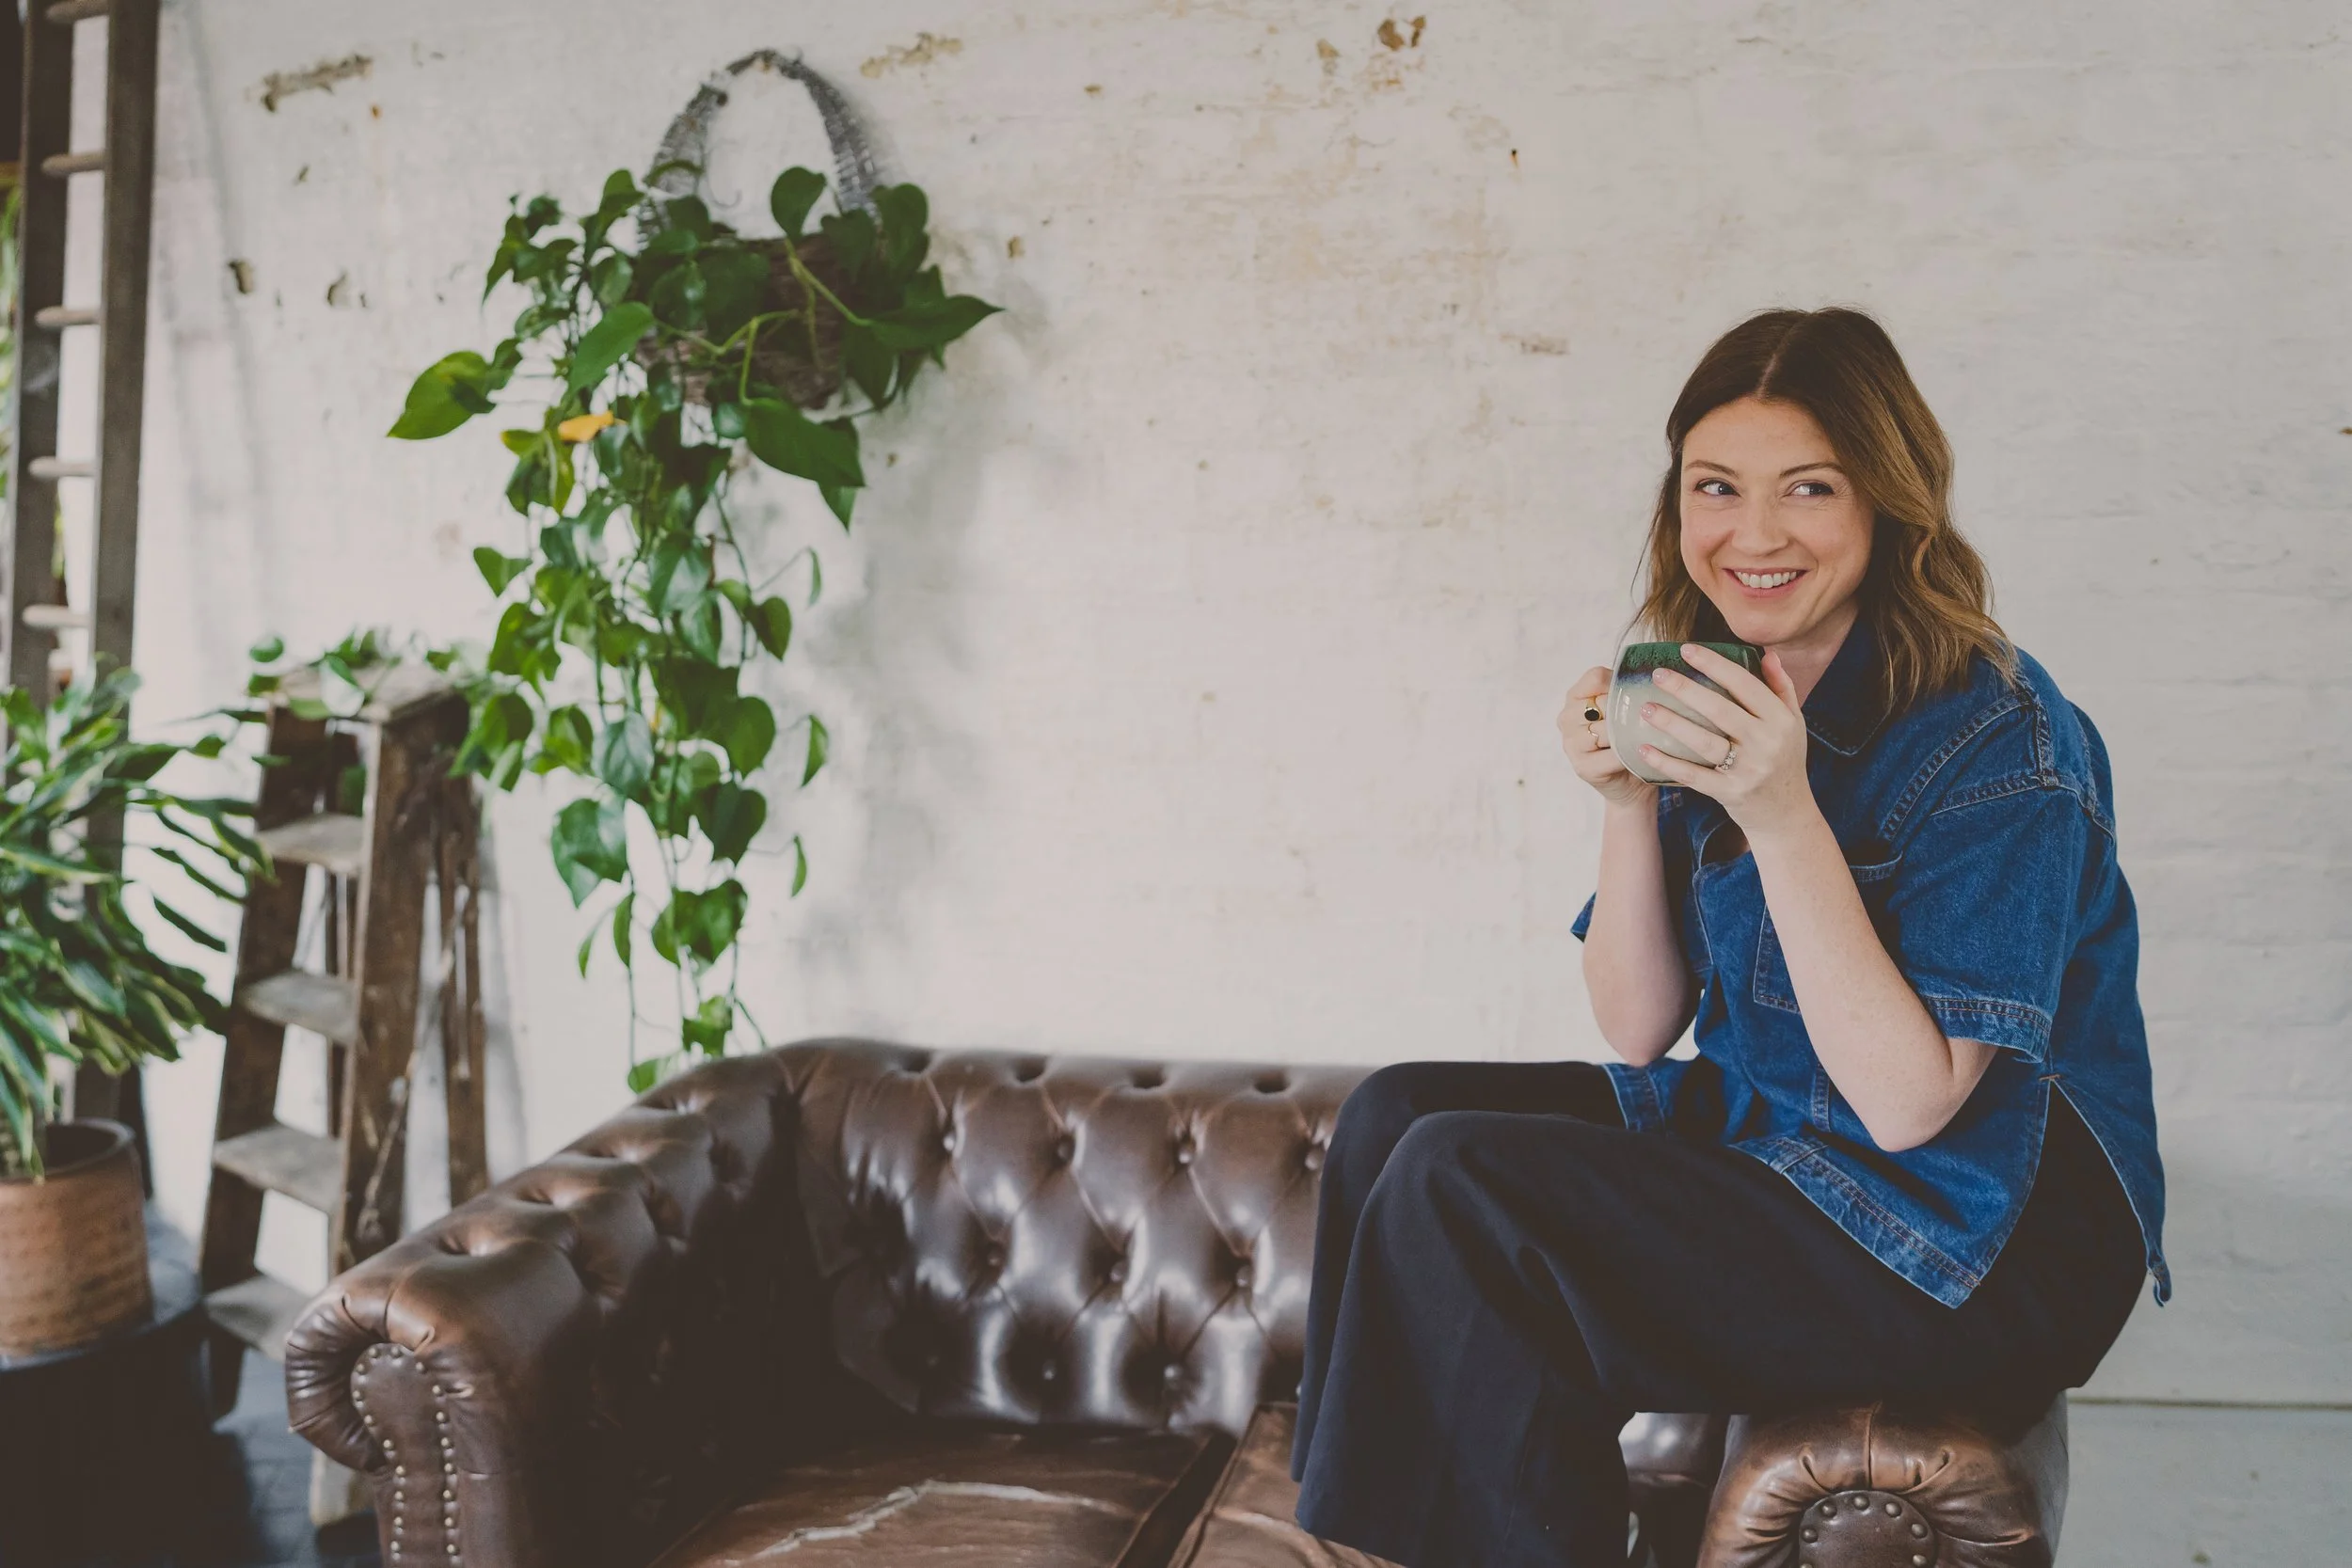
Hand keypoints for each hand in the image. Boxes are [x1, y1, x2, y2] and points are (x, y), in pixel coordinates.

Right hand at [1558, 665, 1654, 809]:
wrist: (1631, 780)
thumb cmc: (1630, 737)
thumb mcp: (1627, 707)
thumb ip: (1629, 688)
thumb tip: (1655, 672)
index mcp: (1575, 696)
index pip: (1595, 677)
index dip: (1619, 683)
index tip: (1638, 693)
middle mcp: (1566, 718)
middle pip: (1601, 702)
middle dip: (1627, 710)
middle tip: (1649, 717)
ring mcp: (1571, 744)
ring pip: (1606, 729)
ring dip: (1630, 733)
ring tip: (1646, 735)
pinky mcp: (1582, 767)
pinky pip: (1612, 755)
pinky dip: (1630, 754)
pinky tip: (1641, 753)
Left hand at [1634, 646, 1816, 839]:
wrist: (1786, 813)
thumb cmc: (1784, 760)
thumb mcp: (1792, 723)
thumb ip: (1780, 688)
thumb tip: (1766, 653)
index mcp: (1781, 720)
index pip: (1745, 685)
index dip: (1715, 665)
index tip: (1686, 650)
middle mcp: (1767, 743)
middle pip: (1720, 710)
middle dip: (1686, 689)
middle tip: (1657, 674)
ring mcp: (1748, 770)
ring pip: (1704, 742)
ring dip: (1672, 724)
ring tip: (1646, 708)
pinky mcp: (1730, 793)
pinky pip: (1693, 775)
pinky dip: (1667, 763)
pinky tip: (1644, 749)